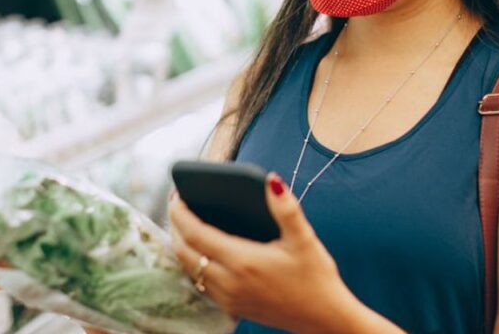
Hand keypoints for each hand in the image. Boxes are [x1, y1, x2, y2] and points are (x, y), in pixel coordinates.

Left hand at [169, 173, 360, 332]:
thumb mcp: (304, 239)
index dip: (181, 213)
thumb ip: (286, 208)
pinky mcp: (232, 307)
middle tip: (177, 205)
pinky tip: (201, 252)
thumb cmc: (316, 278)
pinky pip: (200, 283)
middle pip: (184, 251)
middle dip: (175, 226)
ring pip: (189, 269)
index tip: (176, 195)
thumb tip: (272, 180)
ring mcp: (228, 297)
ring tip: (184, 225)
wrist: (323, 318)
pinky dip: (192, 264)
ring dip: (181, 246)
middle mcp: (229, 281)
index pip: (196, 234)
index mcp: (243, 261)